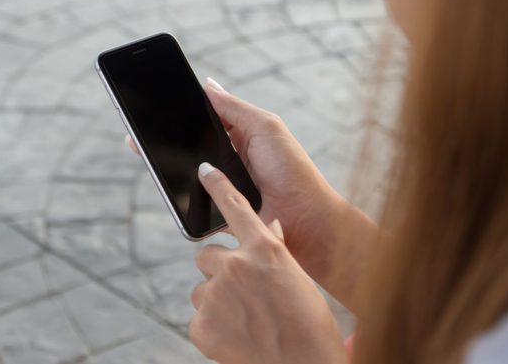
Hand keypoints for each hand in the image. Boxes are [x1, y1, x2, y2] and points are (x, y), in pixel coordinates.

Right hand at [125, 77, 376, 310]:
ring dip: (164, 160)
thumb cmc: (293, 171)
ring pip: (184, 169)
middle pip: (188, 143)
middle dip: (165, 134)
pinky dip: (174, 188)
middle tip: (138, 124)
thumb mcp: (266, 128)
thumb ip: (235, 108)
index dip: (182, 109)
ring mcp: (219, 184)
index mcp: (239, 135)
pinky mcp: (214, 208)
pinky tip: (160, 176)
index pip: (204, 117)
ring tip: (141, 146)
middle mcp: (227, 159)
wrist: (305, 220)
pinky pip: (188, 196)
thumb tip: (207, 84)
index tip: (155, 97)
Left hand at [189, 162, 346, 363]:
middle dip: (219, 270)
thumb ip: (275, 251)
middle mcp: (235, 265)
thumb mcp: (297, 278)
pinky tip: (236, 337)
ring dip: (217, 300)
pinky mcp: (200, 324)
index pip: (235, 207)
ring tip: (246, 321)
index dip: (217, 185)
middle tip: (242, 294)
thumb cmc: (309, 325)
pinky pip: (199, 317)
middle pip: (206, 255)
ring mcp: (215, 295)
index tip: (203, 171)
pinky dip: (213, 326)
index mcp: (264, 249)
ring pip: (201, 289)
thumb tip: (270, 227)